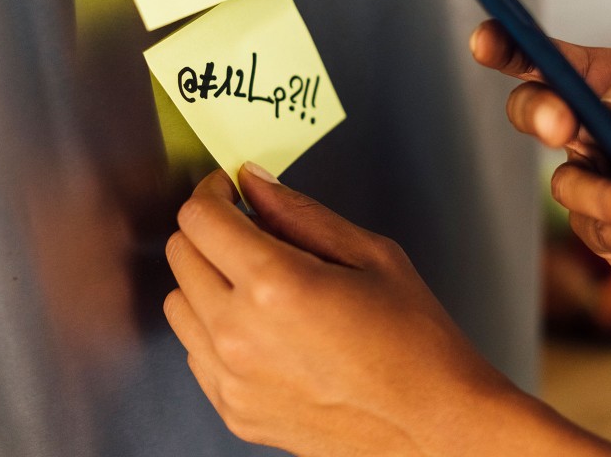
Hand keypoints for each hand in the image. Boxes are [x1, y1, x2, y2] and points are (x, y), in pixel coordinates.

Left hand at [164, 165, 610, 455]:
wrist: (431, 427)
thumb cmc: (415, 344)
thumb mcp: (372, 256)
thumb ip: (302, 214)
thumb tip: (256, 183)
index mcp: (275, 285)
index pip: (201, 218)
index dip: (213, 192)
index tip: (229, 189)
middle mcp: (239, 333)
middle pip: (180, 255)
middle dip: (208, 230)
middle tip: (245, 227)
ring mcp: (231, 378)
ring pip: (179, 303)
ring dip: (205, 279)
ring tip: (255, 280)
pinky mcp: (233, 410)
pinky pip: (195, 352)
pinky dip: (214, 328)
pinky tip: (260, 325)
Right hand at [471, 21, 610, 301]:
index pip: (556, 59)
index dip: (512, 46)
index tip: (487, 40)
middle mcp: (599, 129)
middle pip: (533, 110)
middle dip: (538, 114)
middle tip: (566, 126)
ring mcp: (599, 180)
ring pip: (566, 183)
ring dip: (609, 197)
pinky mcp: (606, 229)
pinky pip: (593, 230)